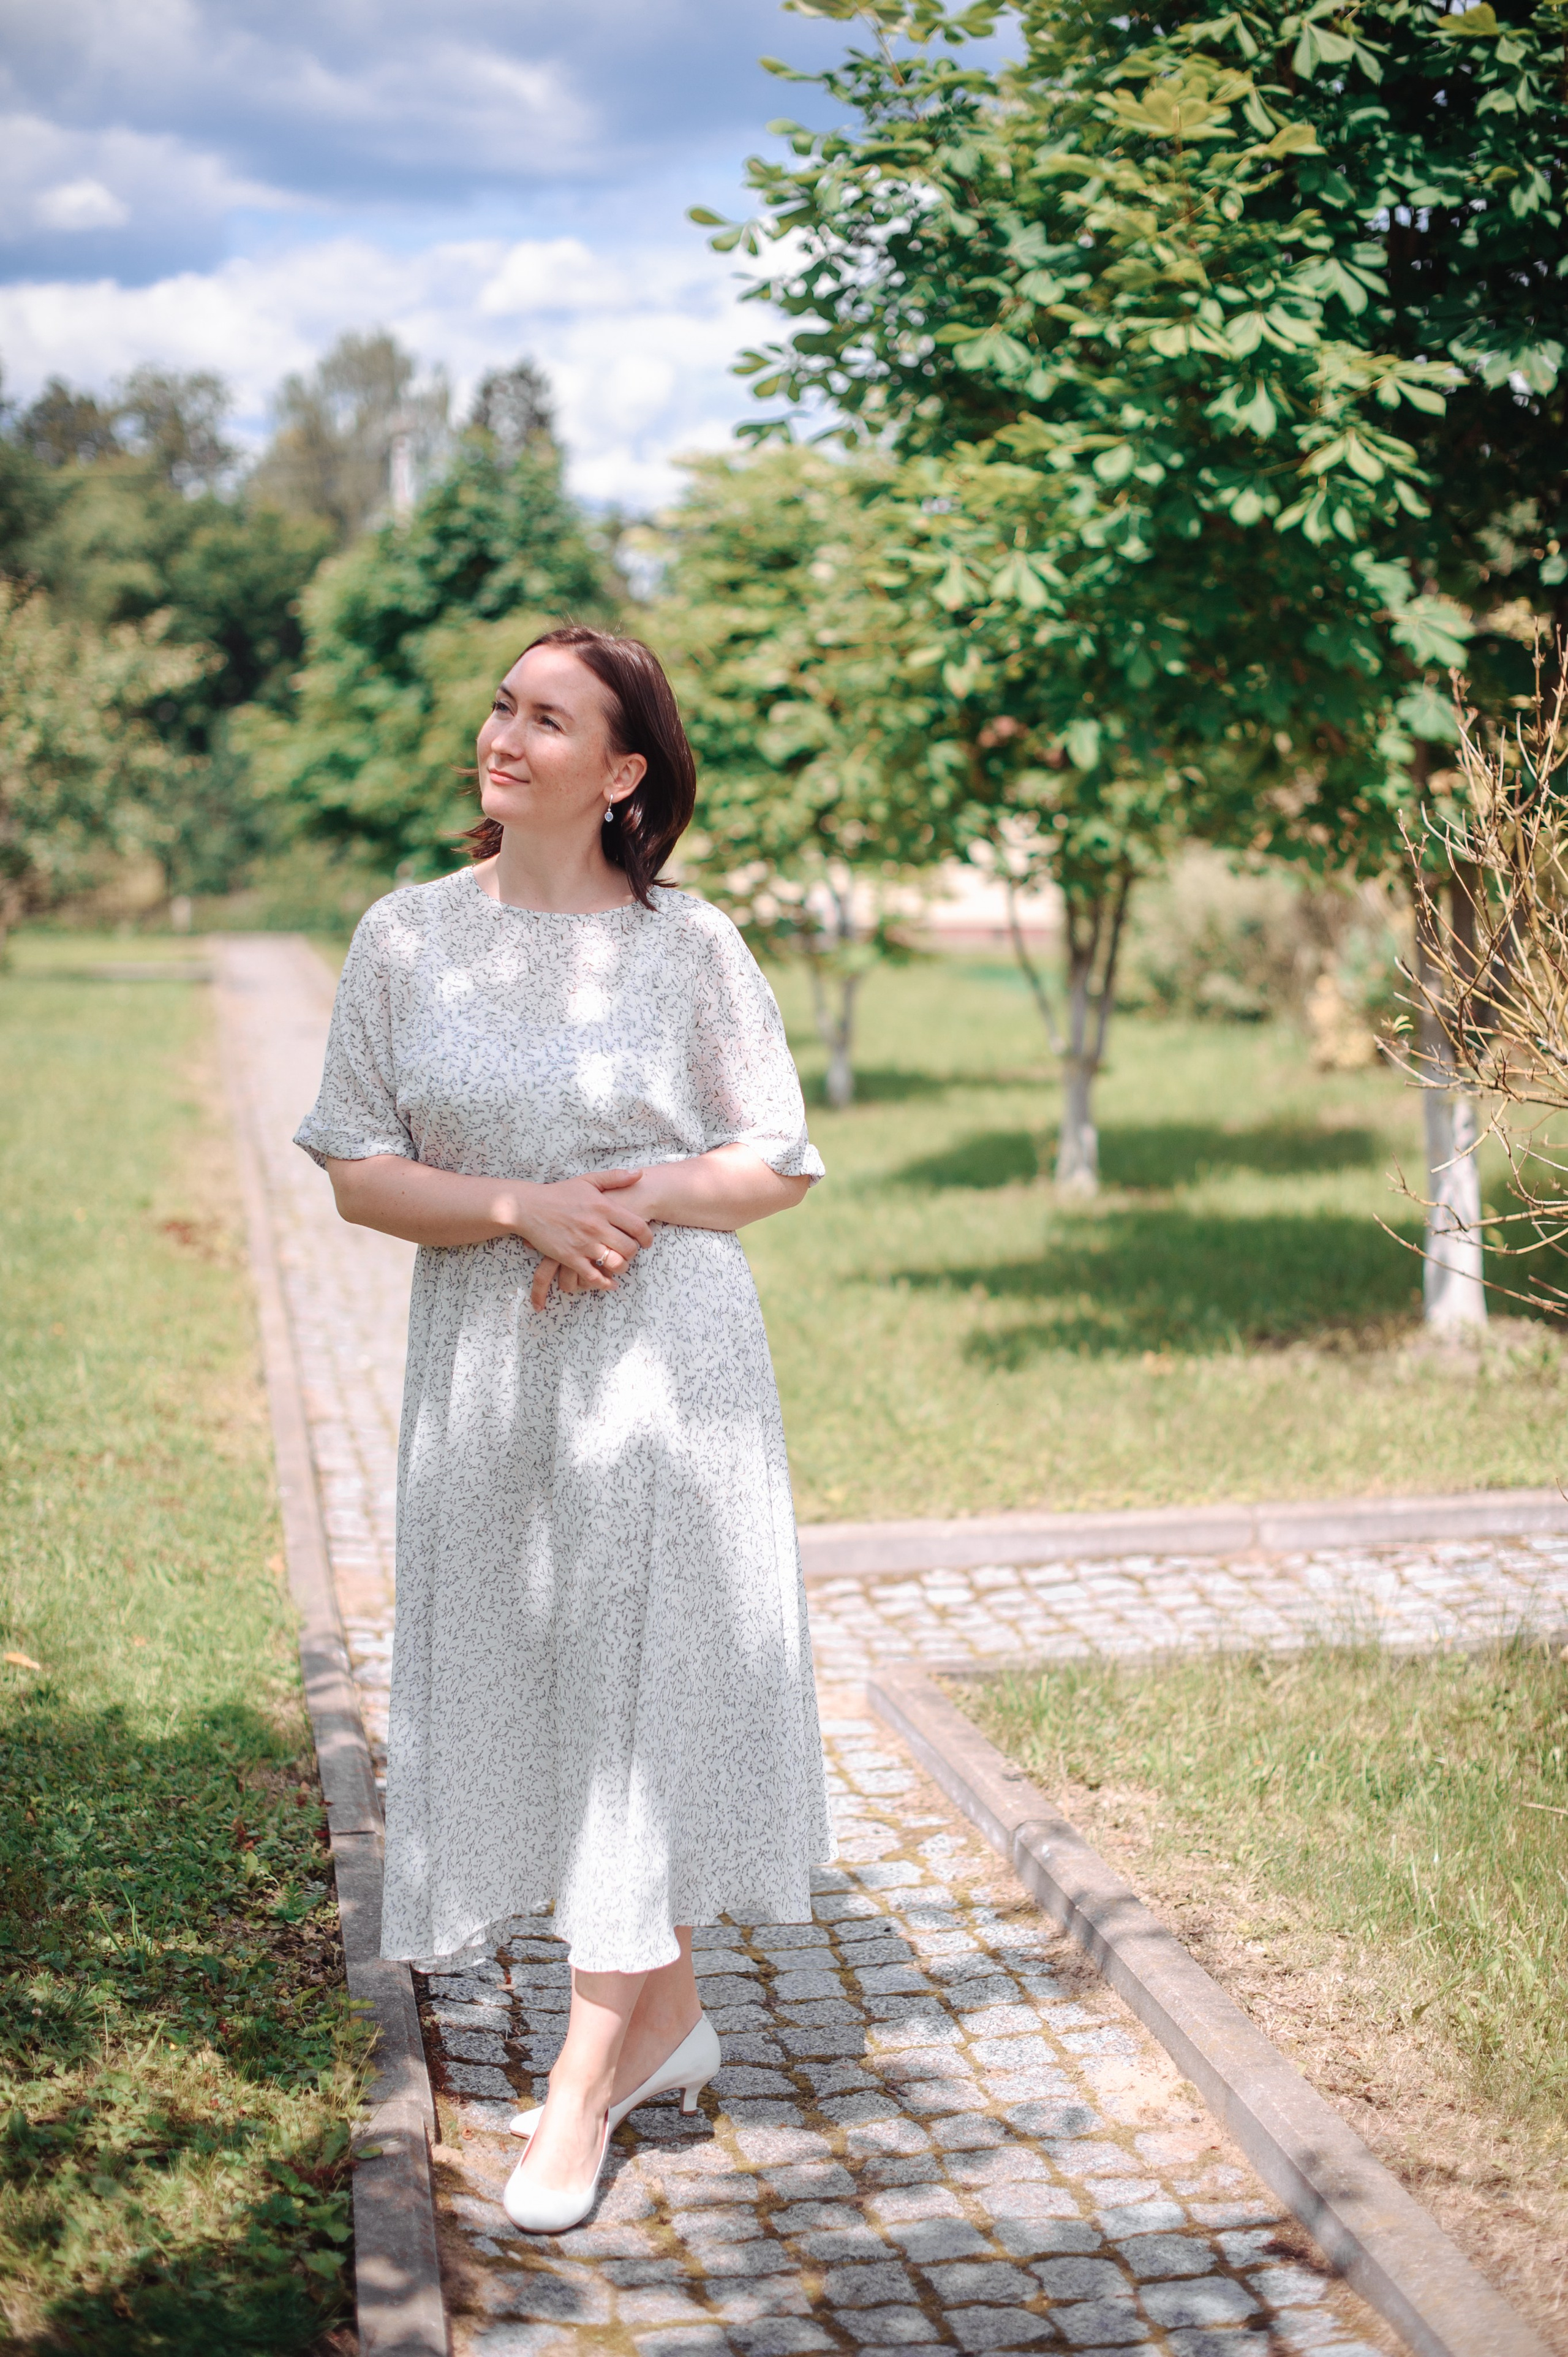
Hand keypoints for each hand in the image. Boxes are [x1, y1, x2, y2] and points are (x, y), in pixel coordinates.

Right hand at [519, 1169, 650, 1309]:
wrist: (528, 1207)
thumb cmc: (559, 1193)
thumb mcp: (588, 1180)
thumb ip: (615, 1177)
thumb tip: (639, 1174)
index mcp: (604, 1207)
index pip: (638, 1227)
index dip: (647, 1238)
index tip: (647, 1242)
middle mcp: (596, 1226)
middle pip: (629, 1248)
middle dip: (633, 1253)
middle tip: (630, 1252)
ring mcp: (583, 1244)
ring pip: (615, 1264)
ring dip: (622, 1268)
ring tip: (619, 1264)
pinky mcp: (569, 1257)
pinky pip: (593, 1277)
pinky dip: (604, 1283)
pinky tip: (609, 1283)